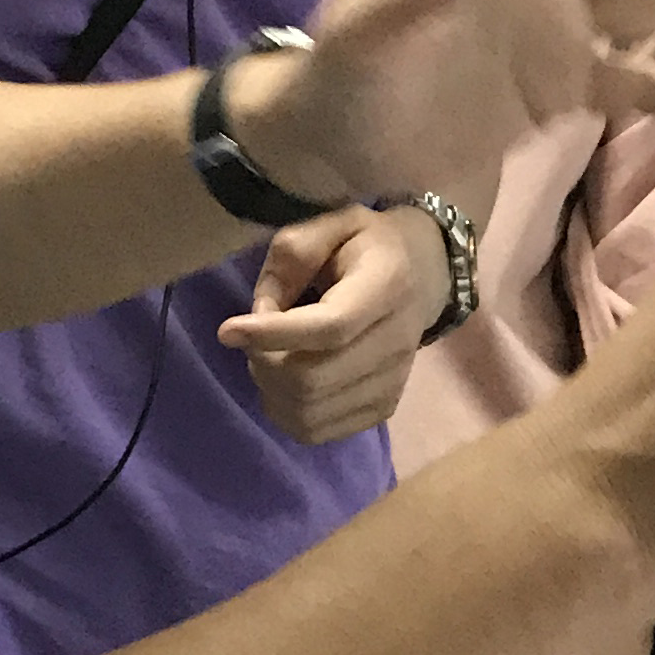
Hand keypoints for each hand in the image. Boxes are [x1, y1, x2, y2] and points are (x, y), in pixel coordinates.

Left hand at [218, 206, 441, 445]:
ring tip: (267, 359)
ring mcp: (394, 380)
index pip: (330, 326)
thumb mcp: (330, 224)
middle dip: (264, 364)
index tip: (229, 331)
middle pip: (314, 378)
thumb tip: (262, 313)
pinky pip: (319, 431)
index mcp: (388, 285)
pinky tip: (284, 383)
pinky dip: (287, 412)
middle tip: (251, 340)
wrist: (425, 273)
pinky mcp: (384, 406)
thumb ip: (291, 256)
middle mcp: (398, 340)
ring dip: (271, 390)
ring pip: (311, 412)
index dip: (274, 334)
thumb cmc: (367, 246)